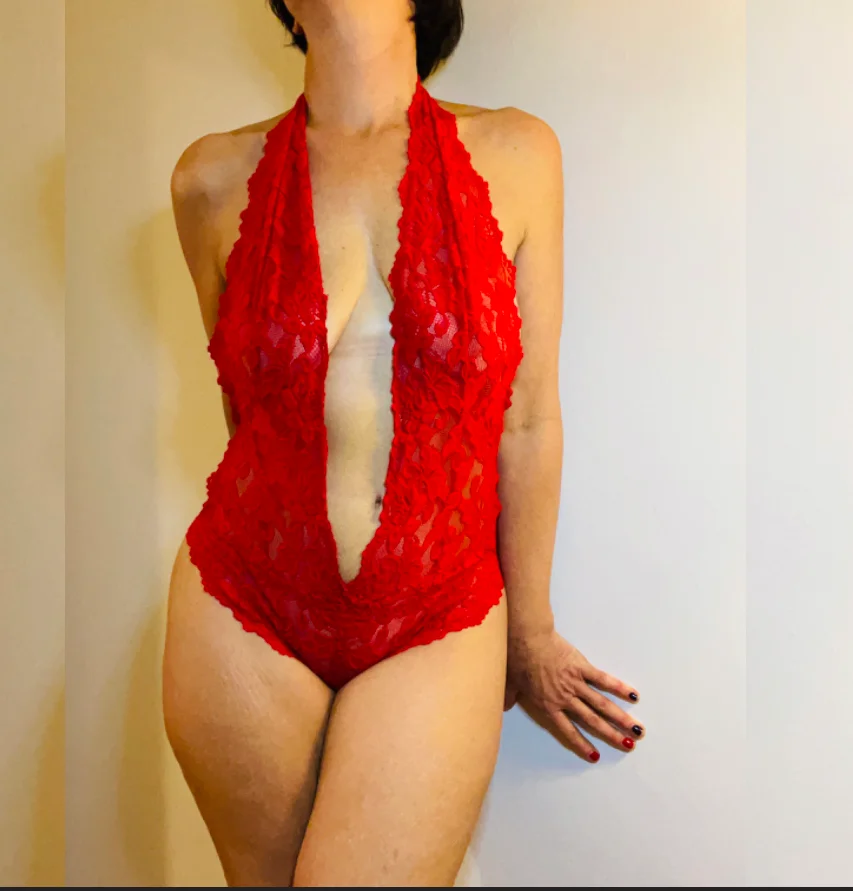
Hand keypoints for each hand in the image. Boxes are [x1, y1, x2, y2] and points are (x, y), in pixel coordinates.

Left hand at [505, 628, 643, 761]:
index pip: (568, 730)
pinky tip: (633, 696)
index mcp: (548, 706)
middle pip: (592, 721)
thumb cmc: (515, 660)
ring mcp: (575, 683)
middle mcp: (564, 698)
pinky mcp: (581, 666)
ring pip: (601, 705)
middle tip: (628, 746)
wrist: (525, 639)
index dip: (581, 743)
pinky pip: (602, 680)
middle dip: (611, 735)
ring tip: (637, 729)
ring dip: (621, 718)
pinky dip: (618, 687)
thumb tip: (504, 707)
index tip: (595, 755)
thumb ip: (510, 698)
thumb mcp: (509, 684)